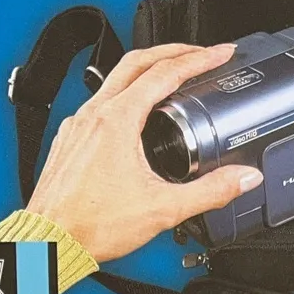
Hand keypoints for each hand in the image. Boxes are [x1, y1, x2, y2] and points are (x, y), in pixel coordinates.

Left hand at [28, 41, 262, 263]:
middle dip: (173, 51)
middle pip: (137, 61)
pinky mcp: (70, 139)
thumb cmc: (92, 225)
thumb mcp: (163, 209)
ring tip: (171, 77)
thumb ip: (210, 192)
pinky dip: (124, 97)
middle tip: (199, 53)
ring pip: (115, 80)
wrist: (50, 242)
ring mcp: (78, 124)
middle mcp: (94, 114)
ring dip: (147, 71)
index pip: (165, 72)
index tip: (220, 53)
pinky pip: (99, 104)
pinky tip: (135, 116)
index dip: (199, 58)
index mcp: (118, 120)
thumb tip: (243, 178)